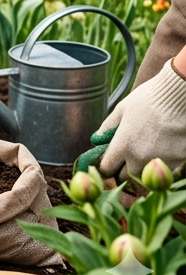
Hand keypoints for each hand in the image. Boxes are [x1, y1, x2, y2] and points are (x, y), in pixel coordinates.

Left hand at [76, 61, 185, 179]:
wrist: (177, 97)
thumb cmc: (147, 100)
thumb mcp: (121, 110)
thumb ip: (107, 127)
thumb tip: (96, 139)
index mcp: (122, 146)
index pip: (107, 168)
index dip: (105, 166)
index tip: (108, 161)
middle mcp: (139, 158)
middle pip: (125, 177)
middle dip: (122, 170)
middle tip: (124, 160)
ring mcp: (159, 161)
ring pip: (145, 175)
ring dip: (141, 168)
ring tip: (143, 152)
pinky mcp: (177, 161)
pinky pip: (164, 169)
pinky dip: (159, 163)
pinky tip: (160, 148)